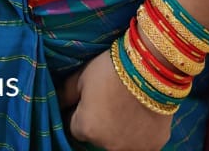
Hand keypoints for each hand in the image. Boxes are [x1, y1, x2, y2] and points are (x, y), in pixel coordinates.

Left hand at [57, 50, 172, 150]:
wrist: (153, 65)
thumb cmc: (113, 67)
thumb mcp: (82, 76)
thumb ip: (65, 94)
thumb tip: (54, 103)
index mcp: (86, 129)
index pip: (75, 128)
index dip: (82, 112)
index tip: (91, 99)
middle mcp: (107, 146)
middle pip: (98, 137)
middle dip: (100, 123)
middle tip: (111, 100)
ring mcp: (132, 149)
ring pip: (119, 142)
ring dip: (119, 131)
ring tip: (127, 106)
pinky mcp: (154, 146)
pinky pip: (141, 143)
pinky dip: (141, 133)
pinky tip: (143, 114)